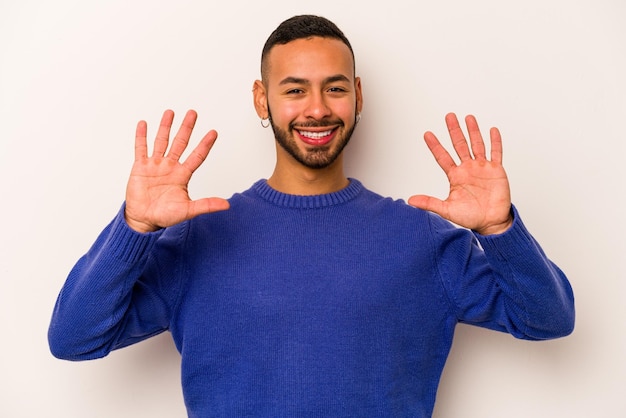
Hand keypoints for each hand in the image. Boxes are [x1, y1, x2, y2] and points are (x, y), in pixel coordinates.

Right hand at [124, 109, 229, 232]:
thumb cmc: (165, 216)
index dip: (205, 145)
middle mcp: (170, 166)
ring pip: (162, 141)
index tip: (214, 132)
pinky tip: (144, 124)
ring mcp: (155, 165)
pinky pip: (141, 149)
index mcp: (183, 175)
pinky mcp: (140, 167)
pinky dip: (141, 136)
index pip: (197, 156)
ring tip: (170, 112)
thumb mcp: (188, 210)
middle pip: (180, 143)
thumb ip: (206, 205)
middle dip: (186, 128)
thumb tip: (227, 205)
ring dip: (165, 127)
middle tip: (193, 113)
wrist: (144, 220)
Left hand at [408, 113, 512, 234]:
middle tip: (449, 116)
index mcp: (455, 176)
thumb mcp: (447, 210)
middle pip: (459, 145)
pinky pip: (496, 153)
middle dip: (454, 131)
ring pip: (476, 145)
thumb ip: (429, 203)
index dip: (435, 145)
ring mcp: (482, 168)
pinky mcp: (496, 170)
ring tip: (468, 118)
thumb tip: (410, 201)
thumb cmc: (470, 217)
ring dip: (473, 131)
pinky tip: (492, 130)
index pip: (442, 157)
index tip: (427, 134)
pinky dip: (495, 142)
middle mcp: (468, 168)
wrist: (491, 222)